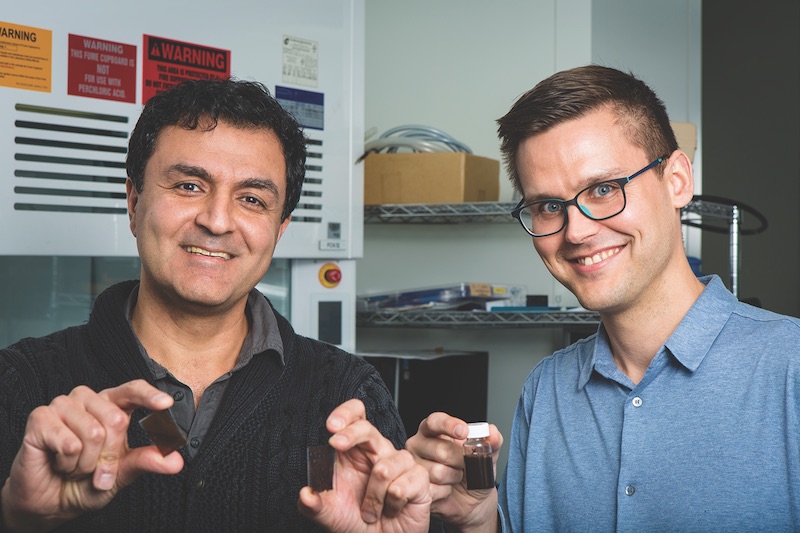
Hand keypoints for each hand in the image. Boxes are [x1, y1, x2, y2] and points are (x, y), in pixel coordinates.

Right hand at [1, 380, 183, 532]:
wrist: (50, 503)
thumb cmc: (86, 483)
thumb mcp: (122, 474)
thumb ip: (146, 462)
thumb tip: (176, 461)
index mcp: (112, 406)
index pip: (133, 390)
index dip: (149, 395)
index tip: (166, 404)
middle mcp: (89, 400)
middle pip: (115, 419)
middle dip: (108, 455)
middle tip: (96, 469)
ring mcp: (63, 405)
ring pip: (92, 432)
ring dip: (86, 462)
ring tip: (75, 465)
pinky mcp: (40, 418)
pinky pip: (68, 442)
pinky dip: (67, 462)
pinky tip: (59, 462)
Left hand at [298, 399, 430, 532]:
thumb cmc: (356, 522)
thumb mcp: (329, 515)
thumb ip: (313, 505)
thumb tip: (305, 494)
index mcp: (354, 451)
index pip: (355, 417)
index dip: (345, 413)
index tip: (331, 426)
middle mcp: (377, 452)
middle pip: (367, 428)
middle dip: (351, 434)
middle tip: (336, 444)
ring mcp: (400, 463)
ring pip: (384, 468)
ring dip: (373, 497)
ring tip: (371, 512)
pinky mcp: (418, 478)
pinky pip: (402, 486)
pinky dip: (392, 504)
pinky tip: (392, 509)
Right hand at [406, 413, 502, 532]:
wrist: (472, 498)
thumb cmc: (474, 469)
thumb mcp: (488, 453)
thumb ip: (492, 440)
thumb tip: (492, 432)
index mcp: (433, 429)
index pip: (435, 421)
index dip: (449, 425)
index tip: (464, 432)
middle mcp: (419, 444)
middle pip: (441, 450)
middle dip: (461, 461)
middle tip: (464, 465)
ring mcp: (414, 465)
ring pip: (437, 472)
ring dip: (454, 478)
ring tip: (455, 477)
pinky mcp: (414, 485)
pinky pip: (432, 489)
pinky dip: (446, 491)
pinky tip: (447, 489)